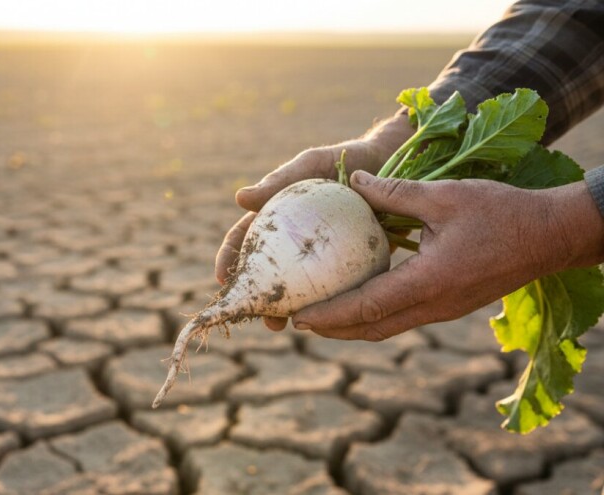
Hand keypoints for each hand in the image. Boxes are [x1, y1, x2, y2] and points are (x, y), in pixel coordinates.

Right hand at [215, 114, 414, 330]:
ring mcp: (322, 256)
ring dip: (285, 307)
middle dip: (256, 294)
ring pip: (297, 287)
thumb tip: (240, 197)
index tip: (223, 278)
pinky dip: (325, 305)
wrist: (395, 164)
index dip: (230, 258)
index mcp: (278, 216)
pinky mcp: (350, 267)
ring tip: (281, 323)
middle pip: (267, 270)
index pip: (246, 238)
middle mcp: (295, 240)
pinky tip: (324, 318)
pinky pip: (334, 290)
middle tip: (255, 311)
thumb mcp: (313, 165)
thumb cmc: (348, 159)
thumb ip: (281, 179)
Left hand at [291, 171, 603, 340]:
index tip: (299, 317)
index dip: (330, 315)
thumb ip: (394, 192)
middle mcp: (433, 305)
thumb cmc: (500, 212)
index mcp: (428, 282)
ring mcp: (443, 310)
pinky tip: (359, 300)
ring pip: (387, 327)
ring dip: (352, 326)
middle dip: (333, 329)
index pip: (367, 307)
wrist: (551, 236)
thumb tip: (352, 180)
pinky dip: (374, 316)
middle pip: (371, 328)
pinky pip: (403, 317)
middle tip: (297, 321)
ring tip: (320, 317)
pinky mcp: (450, 305)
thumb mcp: (444, 195)